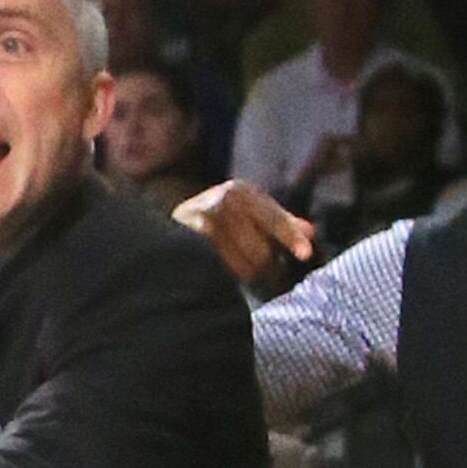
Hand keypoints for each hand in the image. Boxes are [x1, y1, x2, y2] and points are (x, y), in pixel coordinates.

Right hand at [173, 178, 312, 287]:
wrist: (156, 226)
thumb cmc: (211, 221)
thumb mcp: (245, 214)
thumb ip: (277, 222)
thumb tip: (310, 233)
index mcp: (239, 191)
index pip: (273, 217)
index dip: (289, 237)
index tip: (305, 254)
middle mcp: (220, 201)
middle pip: (258, 247)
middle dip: (266, 266)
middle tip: (266, 276)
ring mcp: (200, 220)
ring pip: (239, 262)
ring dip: (246, 274)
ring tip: (243, 276)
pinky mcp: (185, 241)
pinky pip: (218, 267)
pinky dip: (226, 275)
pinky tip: (224, 276)